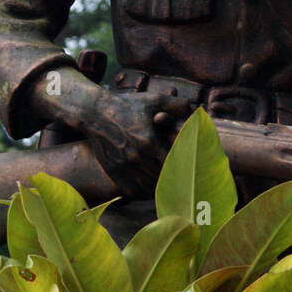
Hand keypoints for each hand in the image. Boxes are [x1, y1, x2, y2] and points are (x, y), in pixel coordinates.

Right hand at [78, 89, 192, 197]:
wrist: (94, 112)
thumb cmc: (128, 104)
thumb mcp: (155, 99)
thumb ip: (178, 105)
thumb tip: (197, 111)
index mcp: (149, 142)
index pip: (174, 162)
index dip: (184, 164)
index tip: (192, 164)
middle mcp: (136, 157)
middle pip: (162, 176)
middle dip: (174, 176)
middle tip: (186, 178)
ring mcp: (123, 166)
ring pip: (148, 187)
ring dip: (160, 186)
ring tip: (171, 184)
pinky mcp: (113, 171)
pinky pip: (132, 190)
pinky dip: (143, 191)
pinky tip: (152, 187)